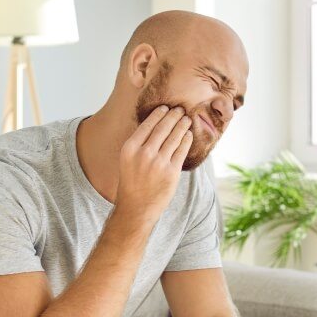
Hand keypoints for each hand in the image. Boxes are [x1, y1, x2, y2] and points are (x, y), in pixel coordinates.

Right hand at [115, 104, 192, 221]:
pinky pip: (182, 150)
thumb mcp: (127, 161)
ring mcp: (159, 163)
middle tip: (180, 109)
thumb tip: (155, 125)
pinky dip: (186, 139)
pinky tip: (188, 134)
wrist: (136, 208)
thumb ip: (138, 144)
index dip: (158, 114)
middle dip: (173, 115)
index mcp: (130, 148)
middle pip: (163, 128)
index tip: (165, 108)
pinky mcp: (172, 172)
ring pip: (175, 137)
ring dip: (182, 125)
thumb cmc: (131, 183)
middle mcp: (144, 153)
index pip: (147, 124)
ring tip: (186, 119)